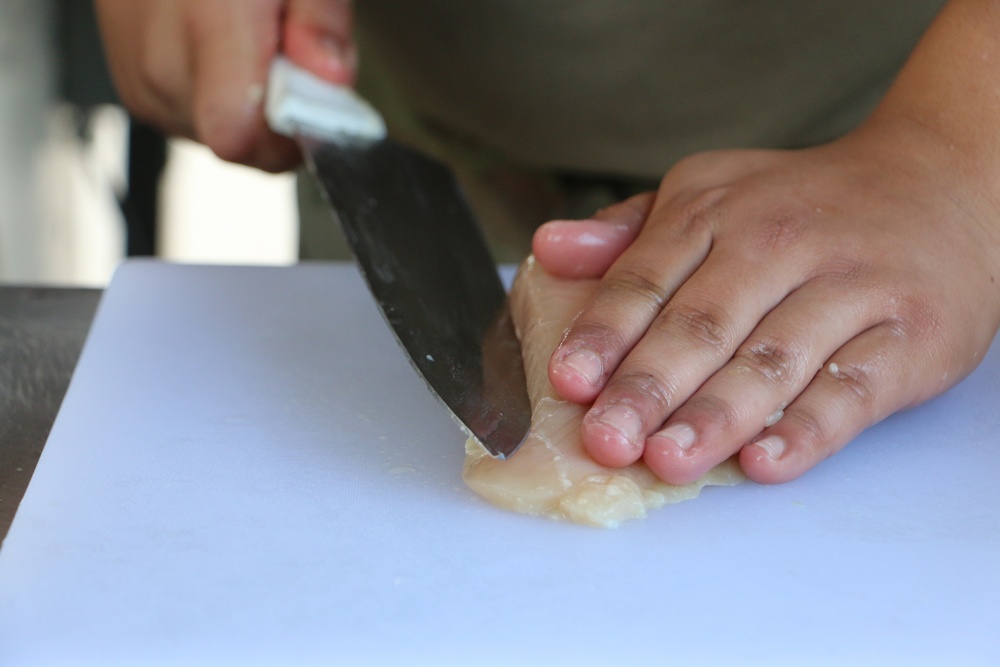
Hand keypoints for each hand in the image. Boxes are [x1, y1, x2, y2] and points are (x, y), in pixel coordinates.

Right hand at [93, 0, 355, 171]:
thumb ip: (320, 17)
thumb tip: (330, 78)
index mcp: (206, 21)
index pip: (239, 133)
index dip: (291, 136)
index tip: (319, 102)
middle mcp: (162, 61)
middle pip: (244, 144)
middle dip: (285, 115)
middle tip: (295, 52)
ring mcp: (143, 82)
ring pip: (226, 140)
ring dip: (257, 108)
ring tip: (255, 42)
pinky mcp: (137, 93)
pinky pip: (199, 124)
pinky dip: (227, 100)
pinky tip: (229, 52)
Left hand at [534, 117, 999, 485]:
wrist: (942, 181)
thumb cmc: (805, 203)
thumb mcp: (712, 194)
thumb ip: (629, 232)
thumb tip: (548, 249)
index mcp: (715, 212)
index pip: (646, 278)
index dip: (604, 333)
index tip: (568, 381)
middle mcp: (779, 243)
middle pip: (702, 324)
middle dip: (648, 387)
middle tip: (606, 440)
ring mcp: (848, 287)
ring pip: (771, 359)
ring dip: (716, 415)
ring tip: (667, 461)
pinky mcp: (909, 333)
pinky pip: (852, 388)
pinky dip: (809, 428)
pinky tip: (765, 462)